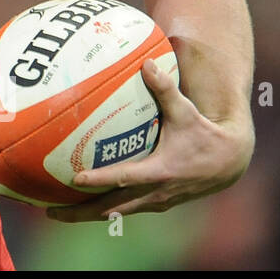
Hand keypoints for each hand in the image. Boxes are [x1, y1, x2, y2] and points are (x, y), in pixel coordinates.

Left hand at [46, 59, 254, 221]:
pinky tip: (79, 205)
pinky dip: (101, 210)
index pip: (125, 177)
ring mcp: (155, 202)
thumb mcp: (187, 112)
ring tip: (56, 213)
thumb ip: (166, 89)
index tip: (75, 179)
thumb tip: (146, 63)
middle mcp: (156, 193)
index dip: (101, 179)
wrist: (229, 164)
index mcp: (161, 171)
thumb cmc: (205, 134)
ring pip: (115, 213)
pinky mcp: (155, 204)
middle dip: (81, 212)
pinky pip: (123, 210)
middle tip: (50, 212)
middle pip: (112, 208)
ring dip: (86, 215)